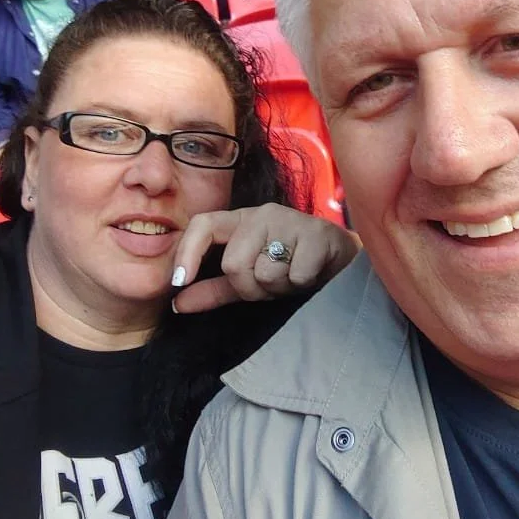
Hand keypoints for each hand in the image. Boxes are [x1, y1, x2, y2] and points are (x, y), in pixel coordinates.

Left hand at [169, 203, 359, 312]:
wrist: (342, 260)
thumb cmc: (291, 267)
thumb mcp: (250, 279)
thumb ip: (214, 290)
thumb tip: (176, 304)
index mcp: (241, 221)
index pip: (203, 225)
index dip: (186, 253)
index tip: (178, 283)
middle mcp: (262, 214)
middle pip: (233, 263)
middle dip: (250, 287)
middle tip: (271, 283)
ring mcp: (291, 220)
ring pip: (265, 272)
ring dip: (280, 287)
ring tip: (293, 276)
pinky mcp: (318, 234)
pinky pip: (296, 275)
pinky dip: (303, 283)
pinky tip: (313, 273)